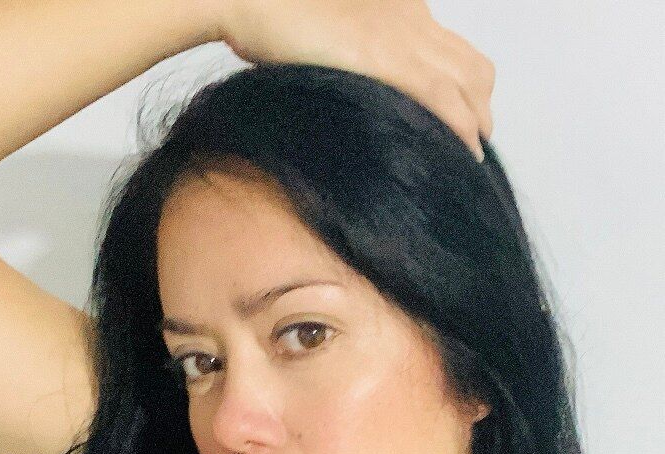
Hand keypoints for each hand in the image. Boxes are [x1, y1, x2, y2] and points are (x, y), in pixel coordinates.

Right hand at [220, 0, 493, 160]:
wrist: (252, 1)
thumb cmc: (278, 24)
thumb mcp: (334, 41)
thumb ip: (359, 60)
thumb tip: (361, 96)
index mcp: (403, 9)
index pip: (458, 52)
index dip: (470, 90)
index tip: (465, 122)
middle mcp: (413, 19)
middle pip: (474, 68)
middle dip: (481, 111)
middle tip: (472, 148)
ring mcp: (403, 38)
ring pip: (469, 84)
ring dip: (476, 124)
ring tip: (469, 157)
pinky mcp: (388, 60)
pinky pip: (444, 99)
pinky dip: (460, 130)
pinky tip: (463, 155)